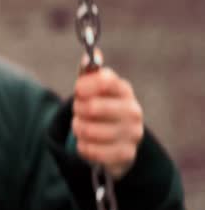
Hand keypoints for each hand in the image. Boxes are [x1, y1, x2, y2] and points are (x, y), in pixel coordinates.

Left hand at [72, 60, 144, 180]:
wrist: (116, 142)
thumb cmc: (100, 108)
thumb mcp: (92, 89)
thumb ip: (89, 72)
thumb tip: (92, 54)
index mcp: (124, 90)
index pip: (104, 81)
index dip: (84, 85)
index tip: (78, 90)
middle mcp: (133, 111)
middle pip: (91, 107)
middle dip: (77, 110)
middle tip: (79, 111)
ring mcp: (132, 134)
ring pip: (87, 130)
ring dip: (78, 129)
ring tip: (84, 127)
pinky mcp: (126, 155)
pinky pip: (89, 150)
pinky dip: (82, 147)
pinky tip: (90, 144)